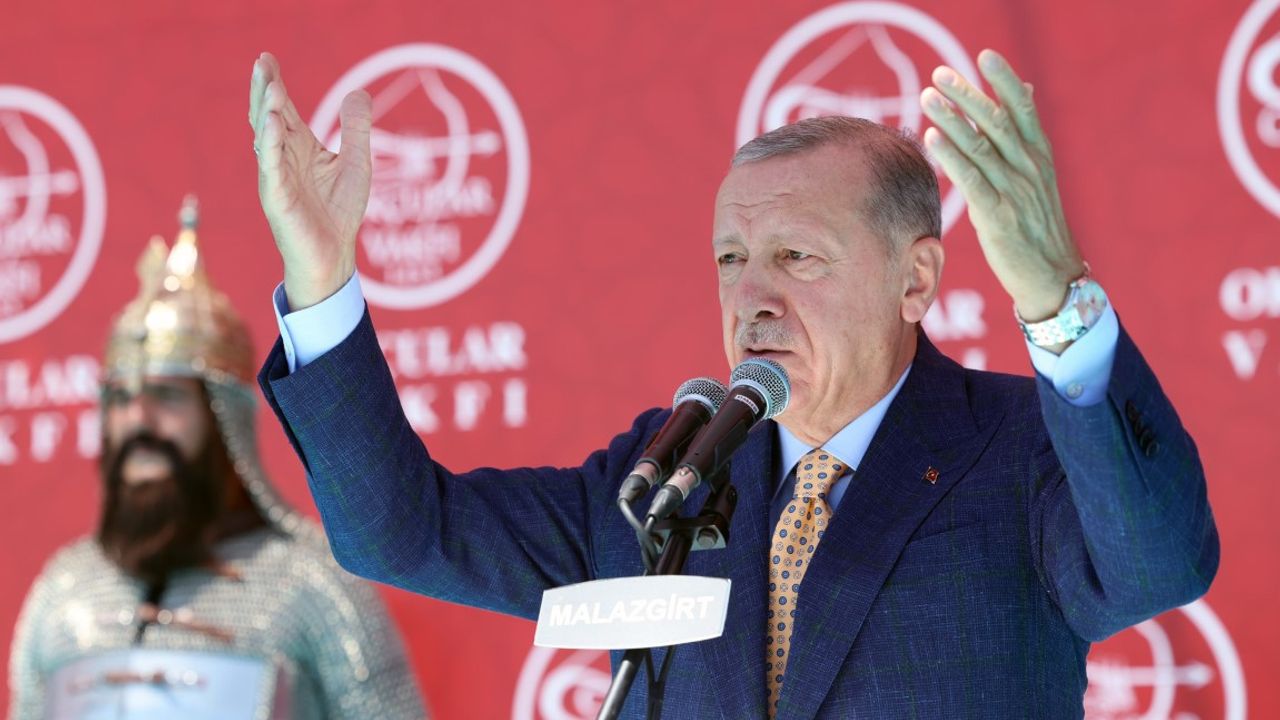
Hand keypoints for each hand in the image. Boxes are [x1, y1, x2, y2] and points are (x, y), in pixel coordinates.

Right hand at [249, 52, 371, 310]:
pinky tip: (272, 125)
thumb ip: (357, 129)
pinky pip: (271, 168)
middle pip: (269, 116)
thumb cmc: (339, 212)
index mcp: (299, 147)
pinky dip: (270, 146)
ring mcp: (276, 177)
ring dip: (267, 111)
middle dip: (265, 89)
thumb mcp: (356, 164)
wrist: (333, 255)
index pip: (284, 109)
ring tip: (271, 86)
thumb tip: (359, 91)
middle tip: (261, 61)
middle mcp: (283, 157)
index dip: (275, 84)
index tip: (267, 58)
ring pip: (266, 138)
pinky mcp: (277, 198)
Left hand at [920, 49, 1084, 323]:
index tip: (985, 55)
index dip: (1005, 81)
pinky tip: (932, 139)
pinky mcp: (997, 217)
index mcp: (1040, 155)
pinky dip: (951, 157)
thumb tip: (1026, 89)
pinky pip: (972, 180)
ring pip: (980, 146)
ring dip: (951, 119)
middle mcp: (1029, 168)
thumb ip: (1026, 134)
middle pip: (996, 121)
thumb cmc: (1038, 223)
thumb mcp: (1039, 174)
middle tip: (940, 73)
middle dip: (967, 95)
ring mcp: (1014, 191)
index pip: (1023, 108)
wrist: (1052, 274)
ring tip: (927, 97)